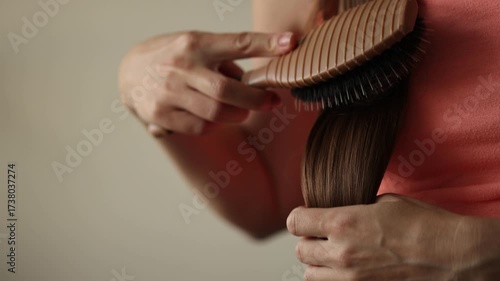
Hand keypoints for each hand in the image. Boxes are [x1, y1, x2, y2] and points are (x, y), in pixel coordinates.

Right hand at [118, 31, 295, 135]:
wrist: (129, 72)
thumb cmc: (174, 57)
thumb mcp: (197, 46)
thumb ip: (225, 61)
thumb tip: (256, 80)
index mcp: (195, 43)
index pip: (237, 43)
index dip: (266, 43)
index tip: (291, 44)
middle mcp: (181, 66)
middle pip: (228, 90)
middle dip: (256, 99)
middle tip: (270, 102)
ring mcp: (169, 92)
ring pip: (216, 112)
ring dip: (237, 114)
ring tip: (240, 110)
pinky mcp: (161, 114)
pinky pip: (200, 127)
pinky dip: (213, 125)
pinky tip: (211, 118)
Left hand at [287, 194, 499, 280]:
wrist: (453, 257)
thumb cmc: (424, 224)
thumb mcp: (385, 203)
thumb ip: (354, 209)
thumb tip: (341, 213)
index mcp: (343, 222)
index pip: (295, 222)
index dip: (299, 218)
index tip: (306, 217)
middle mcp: (341, 253)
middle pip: (300, 250)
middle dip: (309, 241)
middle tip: (323, 237)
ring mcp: (350, 278)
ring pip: (311, 274)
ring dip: (318, 264)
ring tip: (334, 256)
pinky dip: (333, 279)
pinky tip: (347, 270)